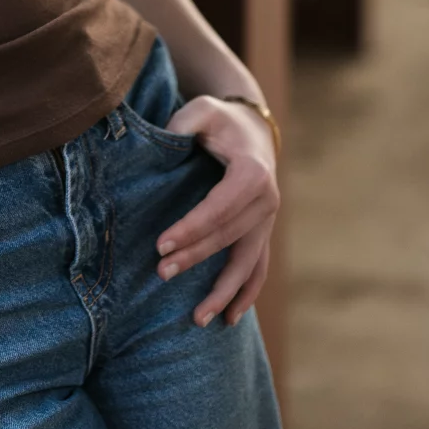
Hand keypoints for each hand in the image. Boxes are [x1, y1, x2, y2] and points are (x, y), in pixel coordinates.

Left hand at [154, 95, 279, 328]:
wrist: (252, 128)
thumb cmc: (221, 120)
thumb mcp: (202, 109)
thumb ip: (183, 122)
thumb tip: (161, 142)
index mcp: (252, 173)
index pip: (218, 210)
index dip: (190, 229)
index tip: (160, 245)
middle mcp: (266, 201)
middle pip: (227, 238)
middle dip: (194, 258)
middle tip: (161, 273)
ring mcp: (268, 221)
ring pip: (247, 264)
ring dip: (224, 292)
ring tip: (197, 318)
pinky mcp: (262, 232)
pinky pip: (258, 269)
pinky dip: (246, 295)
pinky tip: (229, 319)